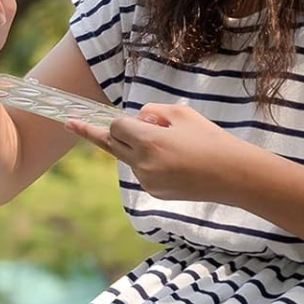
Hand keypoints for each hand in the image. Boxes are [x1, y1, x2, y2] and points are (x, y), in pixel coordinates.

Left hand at [65, 103, 258, 203]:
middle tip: (71, 124)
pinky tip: (175, 162)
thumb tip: (136, 118)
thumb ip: (153, 111)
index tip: (81, 118)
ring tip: (171, 145)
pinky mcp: (154, 192)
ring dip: (137, 148)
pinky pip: (142, 172)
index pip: (115, 127)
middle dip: (93, 134)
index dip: (116, 120)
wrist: (232, 175)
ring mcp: (147, 181)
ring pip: (129, 158)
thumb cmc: (210, 139)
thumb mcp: (182, 114)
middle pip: (111, 145)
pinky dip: (149, 163)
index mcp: (148, 141)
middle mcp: (142, 163)